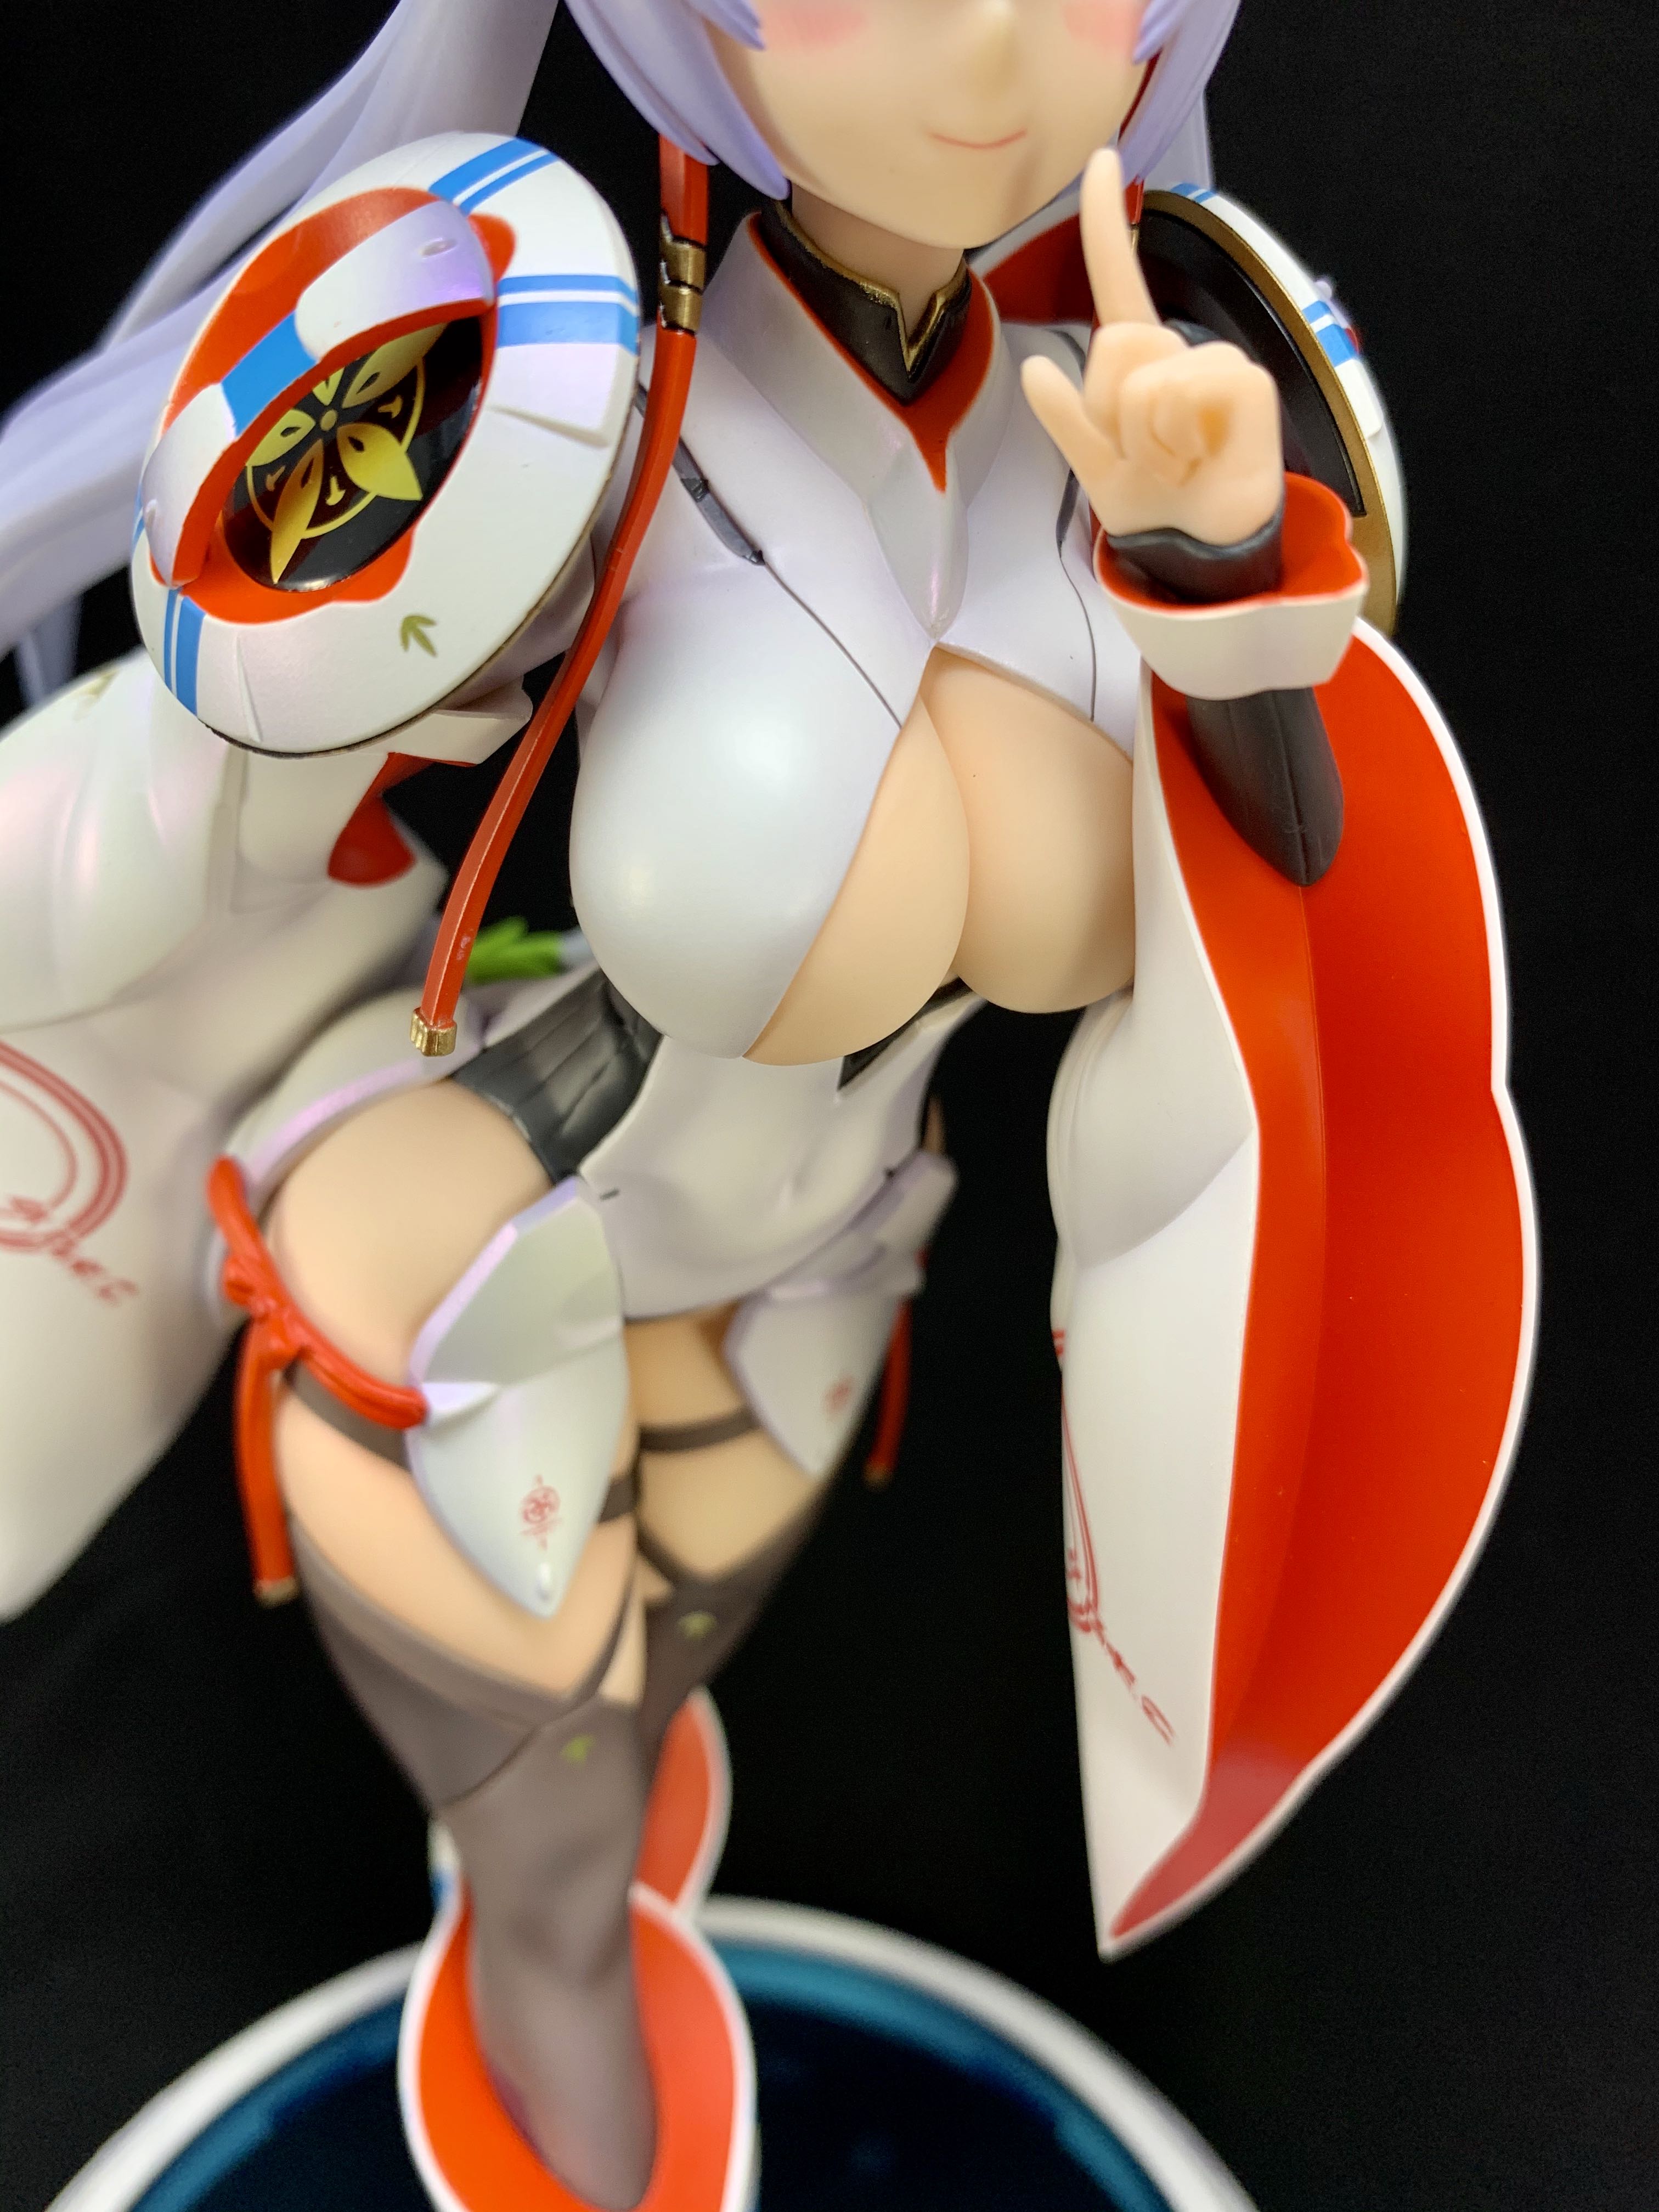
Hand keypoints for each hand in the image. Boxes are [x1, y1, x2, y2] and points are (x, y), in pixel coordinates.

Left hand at [1022, 150, 1283, 547]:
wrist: (1198, 553)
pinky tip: (1200, 460)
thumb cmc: (1153, 502)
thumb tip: (1035, 370)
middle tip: (1144, 454)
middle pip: (1115, 344)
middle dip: (1113, 412)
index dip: (1104, 224)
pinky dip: (1178, 440)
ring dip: (1147, 439)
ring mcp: (1218, 365)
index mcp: (1141, 362)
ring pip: (1146, 378)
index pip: (1118, 284)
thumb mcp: (1093, 464)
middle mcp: (1180, 352)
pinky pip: (1183, 395)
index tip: (1101, 159)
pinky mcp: (1247, 384)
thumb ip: (1065, 420)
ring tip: (1175, 463)